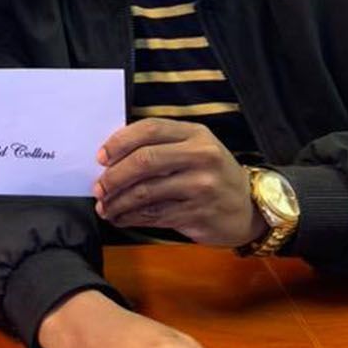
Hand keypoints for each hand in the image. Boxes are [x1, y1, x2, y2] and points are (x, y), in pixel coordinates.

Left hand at [94, 119, 263, 247]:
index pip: (149, 129)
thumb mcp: (195, 148)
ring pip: (145, 192)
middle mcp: (200, 156)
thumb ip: (161, 145)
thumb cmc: (211, 174)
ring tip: (105, 207)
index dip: (119, 142)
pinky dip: (131, 218)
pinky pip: (154, 215)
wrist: (249, 207)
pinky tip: (121, 218)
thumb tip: (111, 158)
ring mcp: (201, 186)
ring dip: (118, 202)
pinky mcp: (198, 213)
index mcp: (195, 134)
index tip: (100, 157)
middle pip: (144, 161)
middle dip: (114, 176)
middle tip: (98, 188)